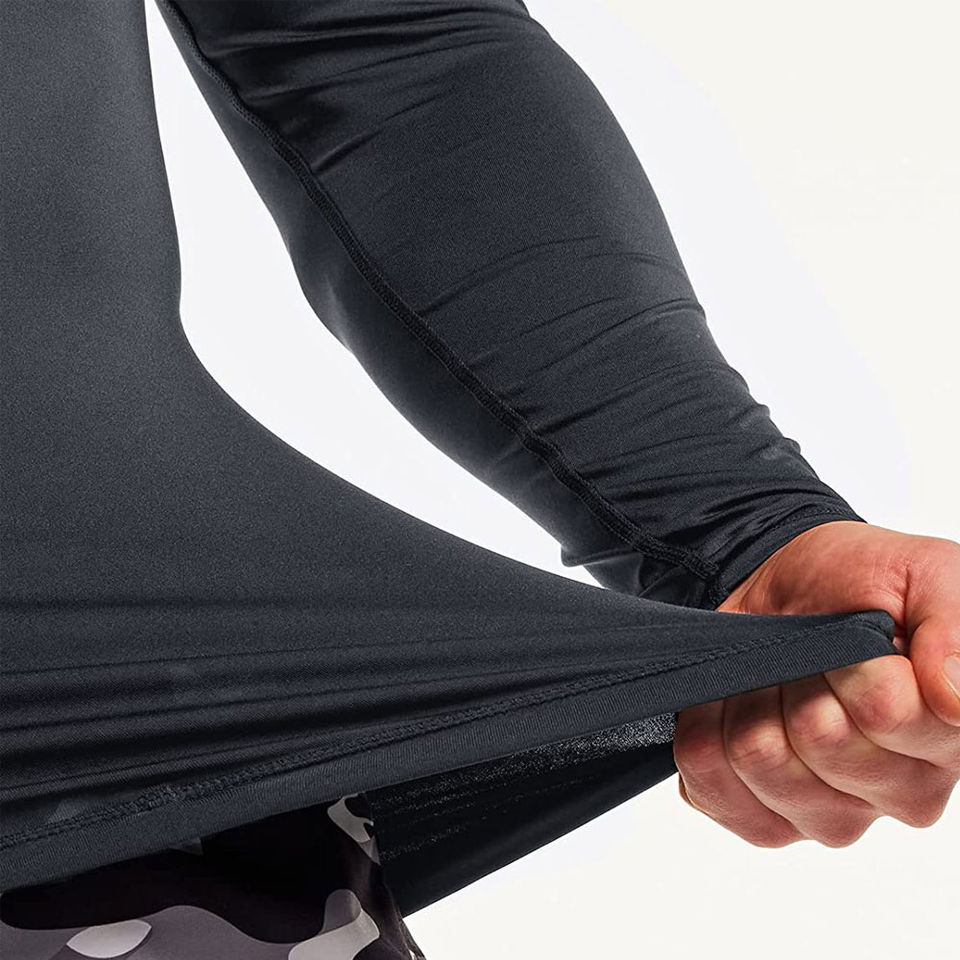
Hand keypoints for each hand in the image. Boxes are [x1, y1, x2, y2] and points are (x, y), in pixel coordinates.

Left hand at [674, 521, 959, 846]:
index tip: (856, 631)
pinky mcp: (769, 823)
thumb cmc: (860, 586)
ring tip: (776, 678)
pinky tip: (735, 708)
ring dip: (750, 699)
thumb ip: (953, 623)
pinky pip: (714, 789)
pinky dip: (707, 731)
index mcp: (947, 737)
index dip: (851, 659)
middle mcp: (904, 791)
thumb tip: (954, 696)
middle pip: (819, 737)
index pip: (886, 711)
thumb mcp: (920, 572)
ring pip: (761, 760)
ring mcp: (835, 815)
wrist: (789, 592)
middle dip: (800, 675)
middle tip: (812, 653)